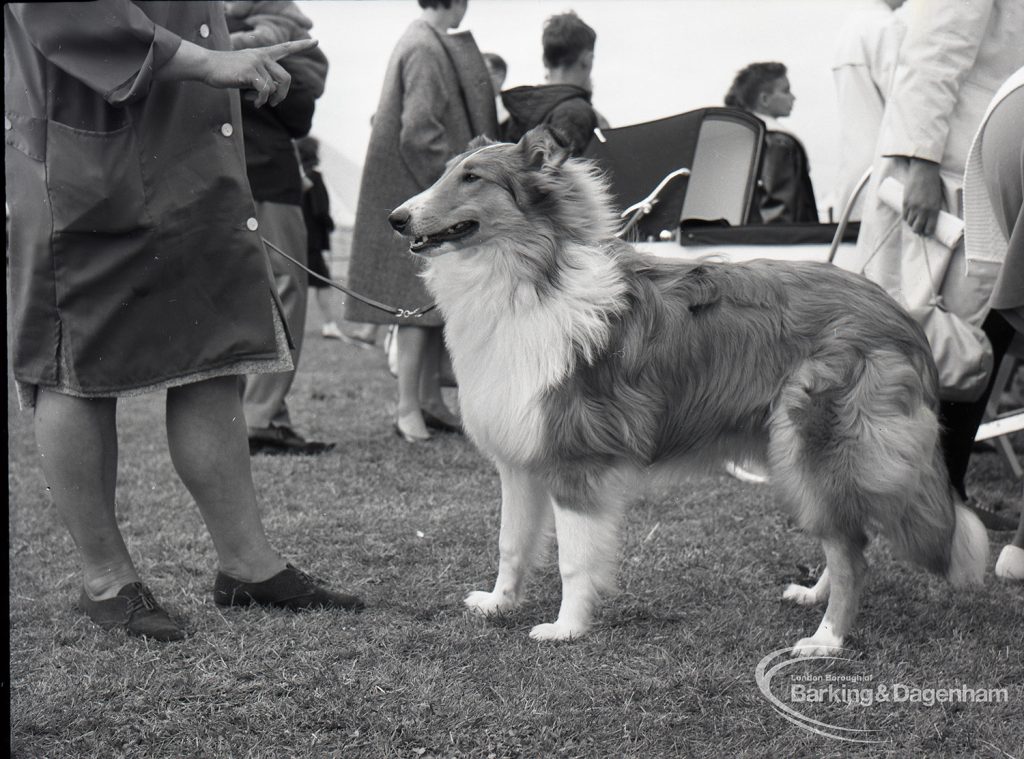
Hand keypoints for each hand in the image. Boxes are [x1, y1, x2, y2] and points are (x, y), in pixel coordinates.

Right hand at [158, 38, 317, 107]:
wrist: (207, 66)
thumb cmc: (228, 72)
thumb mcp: (249, 73)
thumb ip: (264, 79)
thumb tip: (274, 94)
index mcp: (263, 54)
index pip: (286, 48)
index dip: (302, 46)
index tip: (316, 41)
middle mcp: (262, 56)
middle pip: (286, 78)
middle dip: (283, 94)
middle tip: (274, 103)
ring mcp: (256, 62)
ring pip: (274, 87)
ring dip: (268, 99)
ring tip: (256, 100)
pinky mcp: (250, 72)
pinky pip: (265, 91)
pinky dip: (261, 100)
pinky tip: (252, 102)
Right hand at [902, 158, 942, 236]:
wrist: (924, 170)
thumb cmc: (933, 182)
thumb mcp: (937, 197)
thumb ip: (933, 207)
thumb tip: (928, 218)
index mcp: (934, 209)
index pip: (929, 227)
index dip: (928, 232)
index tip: (928, 232)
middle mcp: (923, 210)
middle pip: (917, 228)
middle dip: (918, 231)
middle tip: (920, 230)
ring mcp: (913, 207)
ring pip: (910, 222)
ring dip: (912, 224)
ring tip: (914, 222)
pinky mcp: (905, 202)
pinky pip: (904, 216)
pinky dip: (906, 219)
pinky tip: (908, 219)